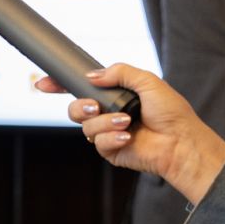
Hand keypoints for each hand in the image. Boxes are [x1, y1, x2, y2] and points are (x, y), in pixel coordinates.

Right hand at [35, 64, 224, 203]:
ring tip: (126, 122)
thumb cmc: (171, 112)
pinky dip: (112, 137)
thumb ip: (118, 72)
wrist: (182, 142)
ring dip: (104, 122)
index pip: (80, 87)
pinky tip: (128, 137)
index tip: (42, 82)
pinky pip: (98, 143)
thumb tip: (90, 76)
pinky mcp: (111, 151)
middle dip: (79, 106)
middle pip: (74, 108)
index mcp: (113, 94)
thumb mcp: (147, 81)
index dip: (59, 84)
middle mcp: (107, 113)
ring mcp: (108, 132)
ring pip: (85, 126)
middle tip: (94, 106)